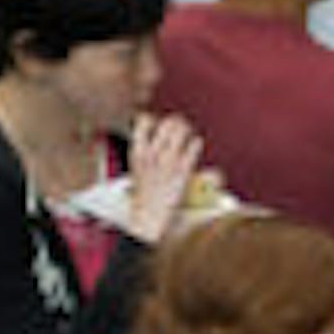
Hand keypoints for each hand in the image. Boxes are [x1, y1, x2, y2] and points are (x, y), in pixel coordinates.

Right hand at [124, 113, 201, 242]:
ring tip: (189, 131)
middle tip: (180, 124)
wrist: (149, 215)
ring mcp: (168, 161)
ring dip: (187, 128)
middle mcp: (152, 153)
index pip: (144, 121)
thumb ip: (145, 148)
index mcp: (138, 151)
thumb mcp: (137, 166)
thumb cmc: (144, 191)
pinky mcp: (183, 170)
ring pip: (181, 131)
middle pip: (167, 123)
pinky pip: (193, 147)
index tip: (159, 123)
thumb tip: (156, 134)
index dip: (154, 119)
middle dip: (175, 121)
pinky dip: (196, 142)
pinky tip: (196, 143)